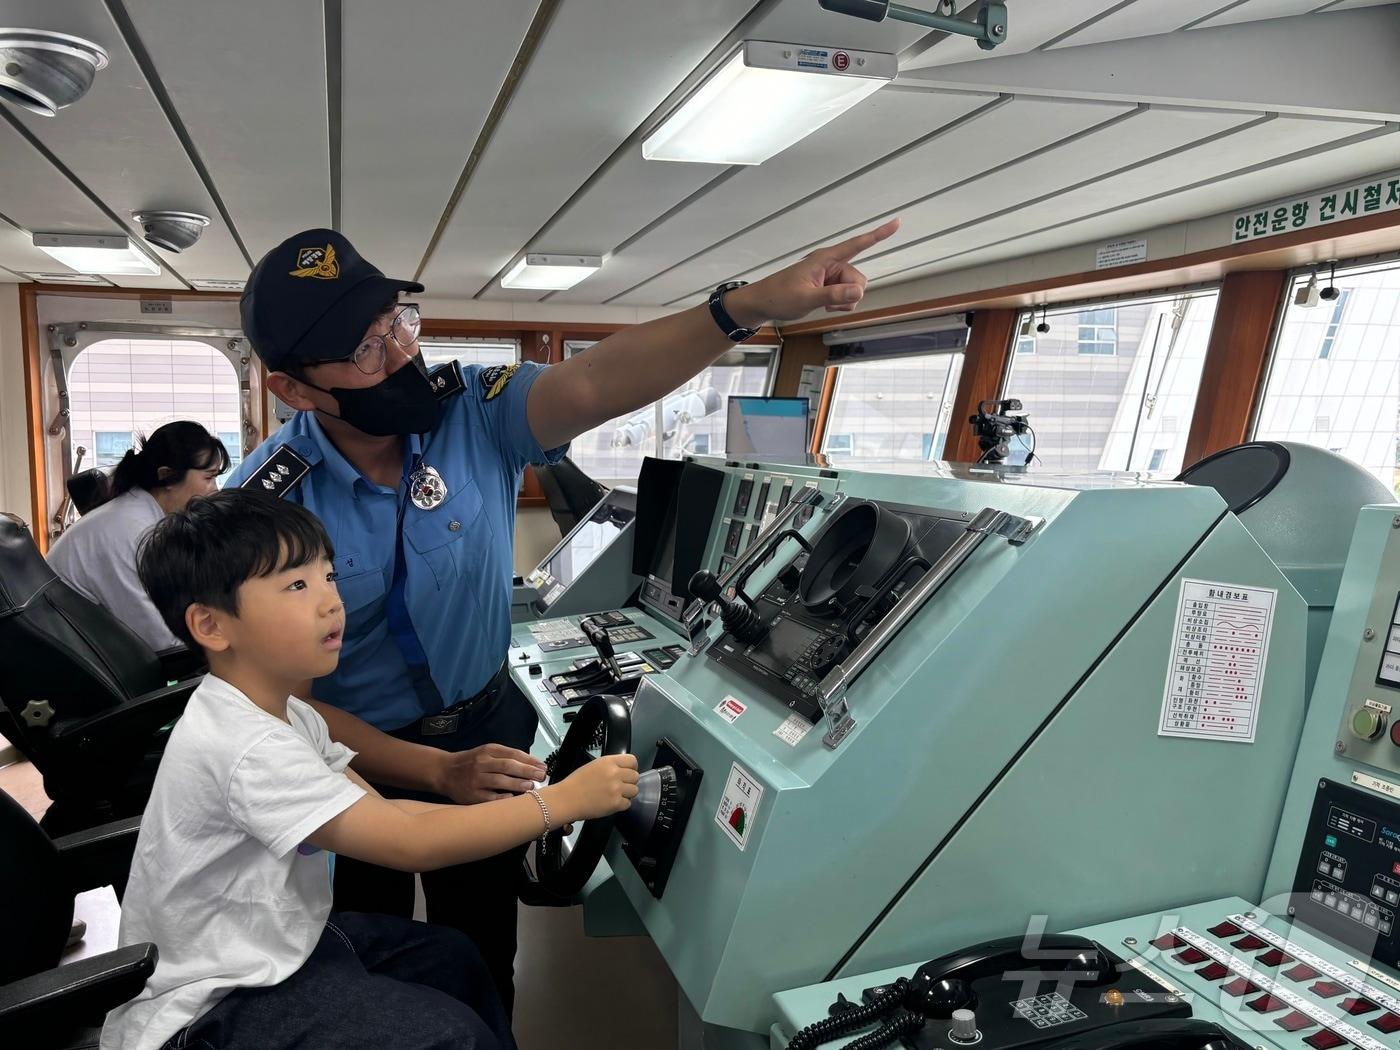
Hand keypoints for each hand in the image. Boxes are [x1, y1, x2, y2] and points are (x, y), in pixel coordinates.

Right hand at [435, 744, 547, 804]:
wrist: (444, 772)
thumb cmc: (471, 763)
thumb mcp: (486, 752)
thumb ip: (506, 757)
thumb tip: (532, 765)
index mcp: (488, 751)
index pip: (513, 754)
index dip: (530, 760)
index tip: (543, 766)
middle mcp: (482, 763)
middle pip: (508, 766)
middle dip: (528, 771)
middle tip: (542, 776)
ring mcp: (476, 779)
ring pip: (500, 781)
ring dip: (518, 784)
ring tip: (531, 787)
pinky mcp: (471, 795)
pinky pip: (490, 798)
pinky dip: (502, 799)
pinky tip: (513, 799)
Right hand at [554, 754, 638, 822]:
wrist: (566, 799)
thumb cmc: (576, 783)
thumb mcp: (594, 765)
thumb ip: (611, 765)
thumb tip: (624, 769)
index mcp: (608, 762)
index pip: (632, 761)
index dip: (631, 767)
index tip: (628, 772)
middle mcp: (614, 774)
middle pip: (635, 776)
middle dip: (629, 781)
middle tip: (619, 785)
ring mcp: (616, 789)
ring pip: (634, 790)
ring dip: (627, 794)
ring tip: (615, 795)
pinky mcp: (615, 804)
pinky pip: (628, 804)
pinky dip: (621, 805)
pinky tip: (611, 802)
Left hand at [728, 218, 899, 325]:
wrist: (763, 303)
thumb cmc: (779, 296)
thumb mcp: (806, 299)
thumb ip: (833, 296)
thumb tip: (858, 293)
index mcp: (825, 259)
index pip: (857, 244)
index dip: (879, 234)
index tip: (897, 222)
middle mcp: (830, 264)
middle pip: (858, 278)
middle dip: (850, 294)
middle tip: (829, 302)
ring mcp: (829, 276)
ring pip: (853, 289)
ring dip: (844, 301)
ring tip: (824, 304)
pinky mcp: (827, 286)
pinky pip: (846, 296)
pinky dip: (840, 305)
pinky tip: (825, 306)